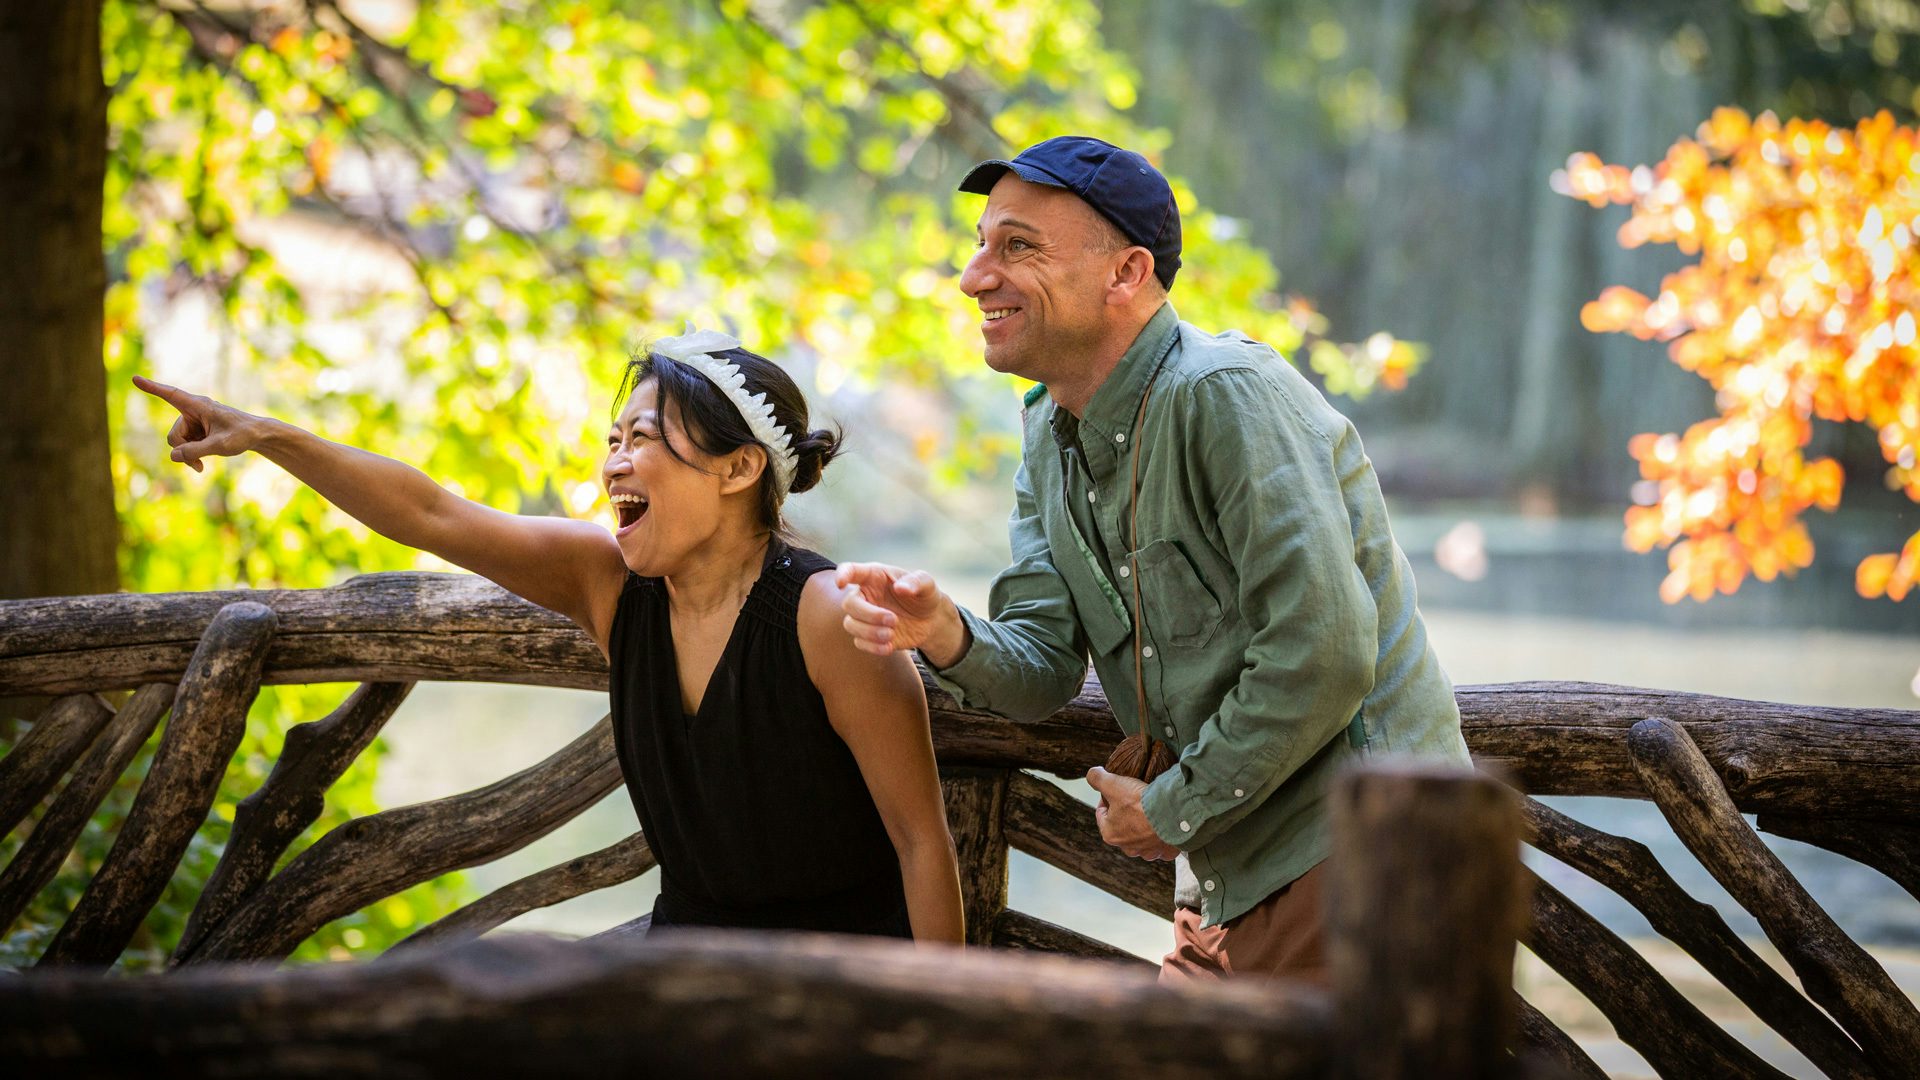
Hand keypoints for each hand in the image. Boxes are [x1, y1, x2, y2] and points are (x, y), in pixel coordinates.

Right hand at [132, 376, 264, 472]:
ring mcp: (194, 422)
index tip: (135, 378)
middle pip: (173, 435)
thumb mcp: (220, 445)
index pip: (171, 395)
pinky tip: (201, 465)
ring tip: (201, 465)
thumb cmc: (242, 435)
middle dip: (182, 451)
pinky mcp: (196, 431)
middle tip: (197, 465)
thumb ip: (196, 450)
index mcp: (199, 406)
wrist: (256, 436)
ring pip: (177, 443)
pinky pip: (184, 446)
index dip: (152, 388)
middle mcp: (193, 411)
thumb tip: (172, 456)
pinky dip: (190, 455)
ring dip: (187, 455)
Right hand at [834, 562, 966, 663]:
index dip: (842, 574)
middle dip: (869, 615)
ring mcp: (865, 616)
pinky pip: (859, 642)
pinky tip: (889, 647)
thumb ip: (916, 582)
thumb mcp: (927, 584)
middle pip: (849, 604)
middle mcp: (865, 595)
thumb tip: (900, 588)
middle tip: (893, 620)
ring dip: (869, 632)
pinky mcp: (869, 635)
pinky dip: (872, 647)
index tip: (841, 583)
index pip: (851, 570)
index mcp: (874, 576)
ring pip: (851, 625)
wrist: (931, 620)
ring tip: (891, 635)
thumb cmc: (924, 595)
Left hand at [1085, 766, 1179, 860]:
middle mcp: (1128, 848)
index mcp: (1110, 834)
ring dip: (1144, 827)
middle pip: (1122, 827)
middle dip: (1126, 814)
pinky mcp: (1166, 852)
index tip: (1116, 790)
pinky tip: (1165, 822)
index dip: (1107, 799)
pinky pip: (1162, 843)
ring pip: (1142, 838)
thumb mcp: (1113, 784)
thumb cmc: (1140, 803)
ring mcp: (1148, 852)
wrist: (1173, 813)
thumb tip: (1092, 774)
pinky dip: (1163, 834)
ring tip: (1151, 810)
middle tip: (1135, 799)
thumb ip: (1097, 778)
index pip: (1102, 814)